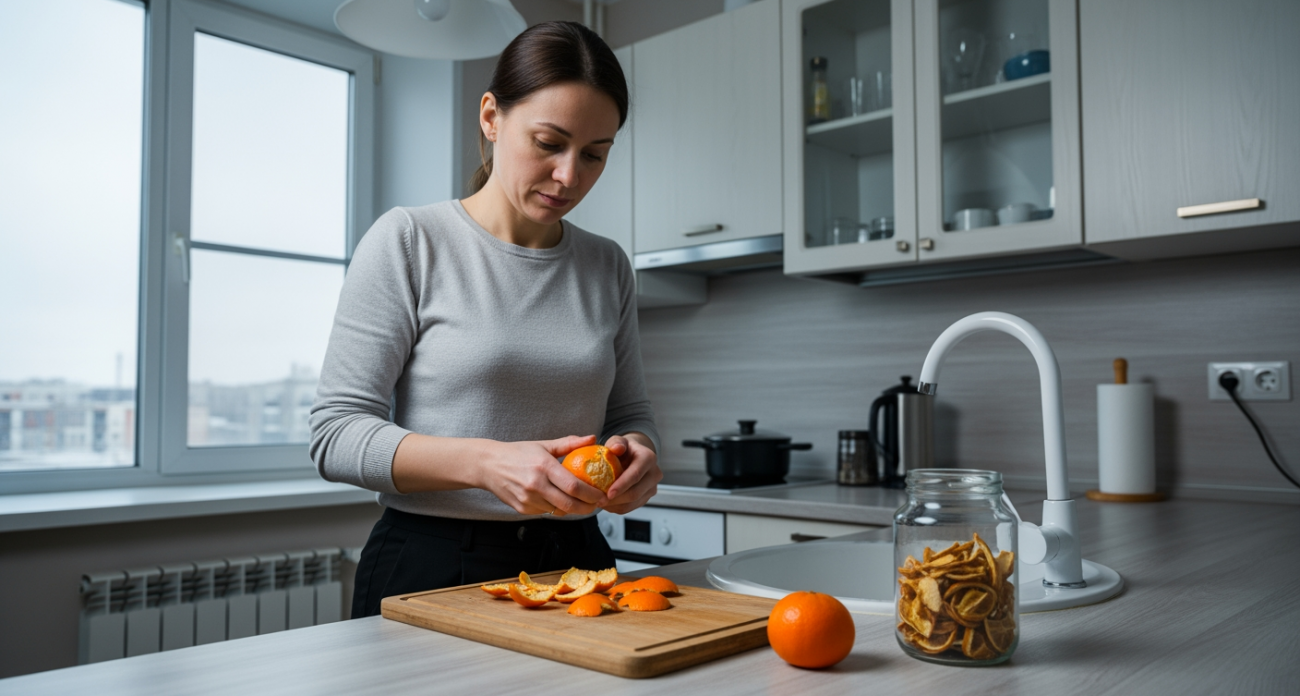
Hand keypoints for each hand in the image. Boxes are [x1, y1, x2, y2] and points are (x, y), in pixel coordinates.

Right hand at [478, 435, 605, 516]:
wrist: (488, 465)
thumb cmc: (518, 453)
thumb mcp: (543, 445)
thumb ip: (569, 443)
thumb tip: (592, 438)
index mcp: (543, 466)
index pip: (573, 486)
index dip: (591, 494)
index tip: (602, 494)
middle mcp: (535, 485)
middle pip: (568, 504)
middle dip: (587, 507)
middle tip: (598, 504)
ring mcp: (527, 499)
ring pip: (558, 511)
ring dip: (573, 509)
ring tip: (583, 502)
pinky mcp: (522, 509)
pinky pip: (546, 513)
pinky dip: (556, 509)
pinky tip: (560, 501)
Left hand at [602, 433, 660, 514]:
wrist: (633, 455)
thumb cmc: (623, 448)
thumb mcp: (618, 441)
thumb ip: (616, 442)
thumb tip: (616, 448)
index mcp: (648, 458)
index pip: (635, 475)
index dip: (621, 486)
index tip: (607, 493)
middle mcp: (654, 473)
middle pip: (635, 493)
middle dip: (616, 499)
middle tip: (599, 501)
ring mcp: (652, 487)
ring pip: (633, 503)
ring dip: (615, 505)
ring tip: (600, 502)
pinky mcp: (647, 497)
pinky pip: (632, 507)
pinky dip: (618, 507)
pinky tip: (607, 503)